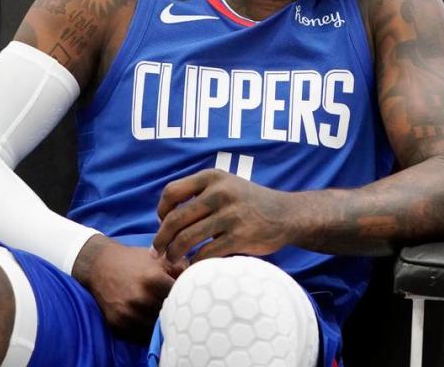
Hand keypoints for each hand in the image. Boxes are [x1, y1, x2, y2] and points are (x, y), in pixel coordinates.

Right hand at [71, 235, 184, 342]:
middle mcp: (139, 299)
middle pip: (169, 315)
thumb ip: (181, 267)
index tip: (191, 298)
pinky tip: (153, 322)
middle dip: (177, 312)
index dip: (188, 298)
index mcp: (152, 280)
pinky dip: (148, 331)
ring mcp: (127, 313)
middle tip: (183, 310)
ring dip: (163, 324)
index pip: (180, 297)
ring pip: (155, 328)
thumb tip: (199, 277)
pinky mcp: (118, 324)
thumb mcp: (158, 258)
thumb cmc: (133, 260)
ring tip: (169, 317)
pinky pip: (140, 335)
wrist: (99, 265)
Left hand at [151, 169, 291, 264]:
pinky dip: (194, 263)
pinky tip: (193, 265)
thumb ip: (199, 195)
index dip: (161, 210)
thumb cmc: (249, 202)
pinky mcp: (239, 237)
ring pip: (186, 238)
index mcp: (212, 177)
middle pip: (175, 218)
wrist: (286, 214)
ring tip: (172, 259)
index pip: (172, 192)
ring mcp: (230, 215)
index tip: (162, 223)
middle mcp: (220, 192)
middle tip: (157, 251)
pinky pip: (205, 254)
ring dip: (174, 253)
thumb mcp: (226, 185)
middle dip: (161, 238)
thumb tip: (163, 219)